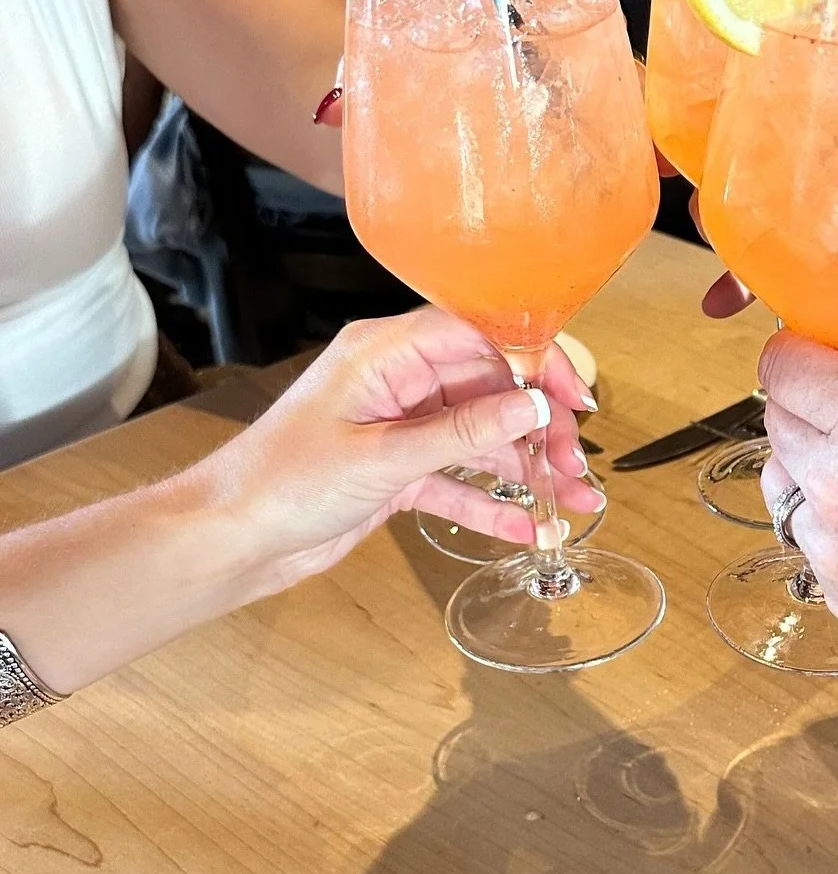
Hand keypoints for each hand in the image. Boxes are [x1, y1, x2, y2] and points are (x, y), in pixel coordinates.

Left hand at [196, 309, 603, 588]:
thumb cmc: (280, 484)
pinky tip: (526, 527)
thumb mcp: (383, 457)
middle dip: (538, 423)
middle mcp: (396, 380)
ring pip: (480, 435)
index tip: (574, 398)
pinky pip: (458, 478)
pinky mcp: (396, 470)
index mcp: (384, 352)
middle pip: (489, 386)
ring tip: (570, 500)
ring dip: (525, 466)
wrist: (227, 540)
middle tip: (574, 464)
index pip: (478, 334)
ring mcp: (399, 426)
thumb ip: (463, 432)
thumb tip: (532, 403)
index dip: (534, 360)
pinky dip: (490, 502)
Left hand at [757, 333, 837, 703]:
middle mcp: (834, 478)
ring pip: (781, 478)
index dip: (801, 354)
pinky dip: (829, 523)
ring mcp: (825, 541)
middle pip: (776, 416)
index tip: (822, 356)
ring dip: (809, 465)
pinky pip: (806, 535)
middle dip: (807, 405)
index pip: (785, 363)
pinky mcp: (830, 588)